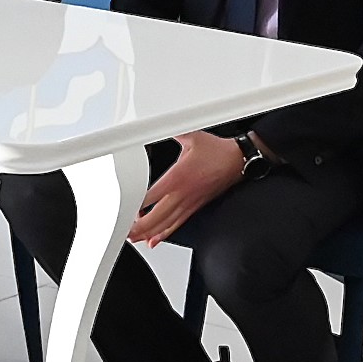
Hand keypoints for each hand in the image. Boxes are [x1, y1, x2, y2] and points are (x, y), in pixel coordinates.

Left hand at [128, 129, 245, 245]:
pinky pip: (177, 223)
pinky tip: (156, 239)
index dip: (136, 203)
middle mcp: (182, 194)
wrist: (237, 162)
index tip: (124, 207)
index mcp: (178, 177)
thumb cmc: (217, 151)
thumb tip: (160, 122)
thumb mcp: (192, 136)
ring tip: (135, 237)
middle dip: (139, 226)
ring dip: (149, 233)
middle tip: (125, 229)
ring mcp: (189, 203)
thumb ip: (173, 130)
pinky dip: (165, 233)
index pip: (151, 195)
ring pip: (166, 224)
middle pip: (156, 217)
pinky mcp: (195, 206)